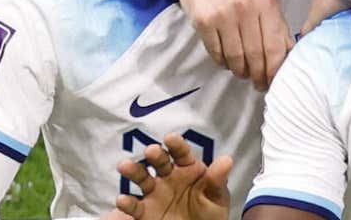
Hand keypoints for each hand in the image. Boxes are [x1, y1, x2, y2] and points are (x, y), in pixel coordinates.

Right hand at [110, 133, 233, 219]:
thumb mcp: (217, 199)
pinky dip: (127, 203)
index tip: (170, 138)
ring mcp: (154, 193)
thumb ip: (217, 181)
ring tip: (124, 166)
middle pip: (159, 161)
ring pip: (141, 178)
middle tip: (151, 151)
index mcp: (188, 169)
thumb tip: (227, 159)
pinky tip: (122, 199)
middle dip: (155, 154)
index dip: (176, 144)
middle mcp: (168, 177)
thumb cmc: (209, 214)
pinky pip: (134, 206)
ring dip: (133, 171)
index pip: (181, 153)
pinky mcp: (144, 212)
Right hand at [170, 0, 292, 90]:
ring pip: (235, 58)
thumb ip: (276, 22)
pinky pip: (216, 53)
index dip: (276, 70)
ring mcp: (223, 15)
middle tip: (259, 84)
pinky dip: (223, 63)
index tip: (275, 81)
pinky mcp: (203, 21)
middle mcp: (246, 8)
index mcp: (265, 1)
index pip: (275, 46)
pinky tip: (227, 62)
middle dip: (259, 76)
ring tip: (243, 73)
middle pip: (256, 55)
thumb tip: (289, 53)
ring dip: (240, 71)